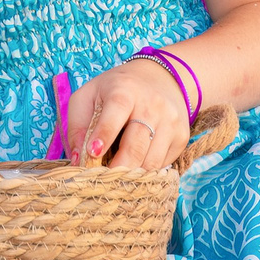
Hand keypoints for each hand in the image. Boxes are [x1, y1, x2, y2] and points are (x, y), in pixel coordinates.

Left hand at [66, 57, 189, 169]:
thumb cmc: (116, 91)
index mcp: (125, 91)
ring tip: (116, 176)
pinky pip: (163, 165)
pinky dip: (146, 171)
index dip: (104, 135)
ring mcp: (171, 122)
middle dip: (117, 168)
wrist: (160, 78)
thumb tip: (79, 159)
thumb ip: (77, 125)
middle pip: (136, 146)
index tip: (93, 153)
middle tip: (101, 181)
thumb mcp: (89, 96)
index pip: (116, 113)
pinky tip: (135, 165)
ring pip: (151, 162)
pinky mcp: (182, 137)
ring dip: (131, 175)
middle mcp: (152, 105)